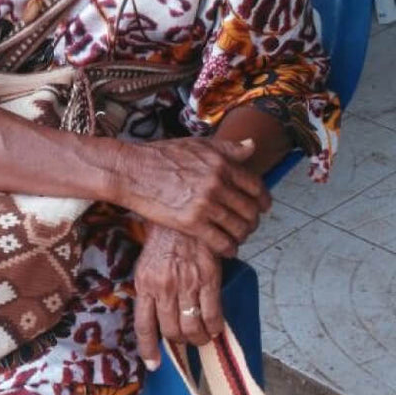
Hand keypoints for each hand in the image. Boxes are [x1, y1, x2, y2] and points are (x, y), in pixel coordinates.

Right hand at [120, 136, 270, 255]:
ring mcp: (205, 204)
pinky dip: (229, 249)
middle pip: (250, 209)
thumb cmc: (161, 155)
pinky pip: (221, 242)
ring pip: (238, 227)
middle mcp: (217, 183)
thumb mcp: (197, 144)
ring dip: (242, 235)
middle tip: (249, 225)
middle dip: (253, 220)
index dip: (263, 199)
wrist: (132, 172)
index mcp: (221, 163)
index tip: (264, 207)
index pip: (255, 186)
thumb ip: (227, 148)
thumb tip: (252, 146)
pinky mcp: (191, 223)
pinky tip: (228, 250)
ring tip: (238, 237)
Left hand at [133, 224, 224, 370]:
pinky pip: (213, 315)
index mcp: (144, 283)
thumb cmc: (165, 236)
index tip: (154, 364)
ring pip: (192, 328)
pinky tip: (216, 328)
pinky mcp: (208, 279)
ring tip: (202, 336)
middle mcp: (163, 287)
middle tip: (187, 339)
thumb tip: (158, 315)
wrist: (185, 210)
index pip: (144, 326)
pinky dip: (215, 328)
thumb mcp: (148, 262)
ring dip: (198, 339)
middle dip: (180, 342)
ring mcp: (186, 284)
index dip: (149, 349)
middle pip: (171, 332)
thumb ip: (151, 287)